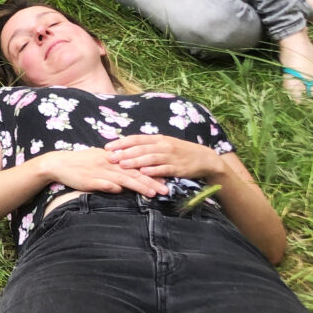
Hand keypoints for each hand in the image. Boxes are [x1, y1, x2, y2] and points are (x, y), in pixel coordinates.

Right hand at [43, 147, 168, 196]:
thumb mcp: (99, 160)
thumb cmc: (79, 163)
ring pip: (123, 179)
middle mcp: (108, 163)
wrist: (58, 163)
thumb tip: (126, 179)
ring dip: (139, 186)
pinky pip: (103, 183)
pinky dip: (112, 187)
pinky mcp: (89, 180)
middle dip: (151, 181)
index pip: (135, 165)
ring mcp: (99, 171)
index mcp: (112, 158)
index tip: (165, 178)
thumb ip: (114, 168)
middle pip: (133, 172)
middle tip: (166, 189)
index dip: (151, 172)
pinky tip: (122, 192)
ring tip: (153, 194)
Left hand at [105, 135, 221, 180]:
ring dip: (135, 161)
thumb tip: (127, 147)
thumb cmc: (180, 152)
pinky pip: (163, 169)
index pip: (136, 139)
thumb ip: (148, 146)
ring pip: (150, 158)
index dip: (121, 143)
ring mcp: (170, 156)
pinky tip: (143, 173)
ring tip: (122, 165)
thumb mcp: (164, 144)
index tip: (107, 147)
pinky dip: (153, 170)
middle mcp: (163, 145)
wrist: (205, 158)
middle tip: (109, 157)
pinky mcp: (178, 168)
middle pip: (140, 148)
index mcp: (158, 139)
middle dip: (123, 153)